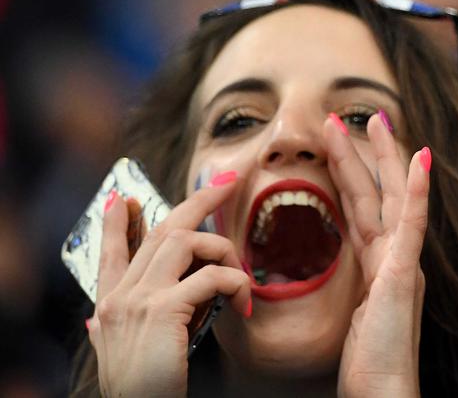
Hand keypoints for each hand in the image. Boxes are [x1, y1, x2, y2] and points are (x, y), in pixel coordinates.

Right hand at [88, 174, 250, 397]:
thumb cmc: (142, 389)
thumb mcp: (122, 354)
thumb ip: (122, 329)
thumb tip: (112, 319)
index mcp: (110, 308)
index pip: (111, 254)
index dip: (118, 224)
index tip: (125, 199)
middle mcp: (119, 298)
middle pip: (161, 232)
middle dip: (197, 202)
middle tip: (225, 183)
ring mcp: (138, 301)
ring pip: (186, 241)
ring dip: (223, 250)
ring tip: (240, 277)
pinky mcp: (162, 311)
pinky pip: (210, 276)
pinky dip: (236, 283)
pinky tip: (243, 304)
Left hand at [324, 113, 429, 397]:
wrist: (385, 393)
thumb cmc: (370, 367)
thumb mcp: (357, 320)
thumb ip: (356, 293)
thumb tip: (344, 283)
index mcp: (381, 267)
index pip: (365, 209)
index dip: (354, 175)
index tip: (340, 143)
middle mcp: (396, 258)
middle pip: (380, 194)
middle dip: (365, 153)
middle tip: (355, 115)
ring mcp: (404, 263)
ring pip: (394, 198)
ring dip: (388, 156)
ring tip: (380, 120)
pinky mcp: (406, 274)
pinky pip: (412, 225)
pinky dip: (417, 190)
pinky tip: (421, 160)